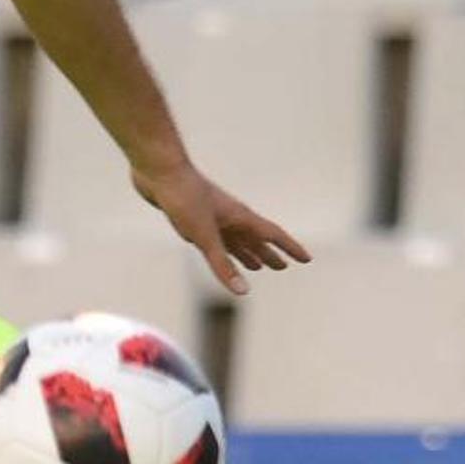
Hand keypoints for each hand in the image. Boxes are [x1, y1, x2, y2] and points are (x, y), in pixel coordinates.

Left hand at [132, 159, 310, 295]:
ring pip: (236, 240)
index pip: (273, 235)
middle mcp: (230, 216)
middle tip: (283, 267)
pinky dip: (225, 248)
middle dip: (270, 255)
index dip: (291, 248)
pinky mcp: (194, 217)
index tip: (306, 259)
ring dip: (249, 253)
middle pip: (256, 239)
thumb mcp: (204, 236)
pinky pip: (216, 237)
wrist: (158, 171)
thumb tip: (243, 292)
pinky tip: (221, 250)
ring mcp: (212, 216)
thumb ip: (222, 265)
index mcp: (240, 217)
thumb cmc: (183, 199)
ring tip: (257, 266)